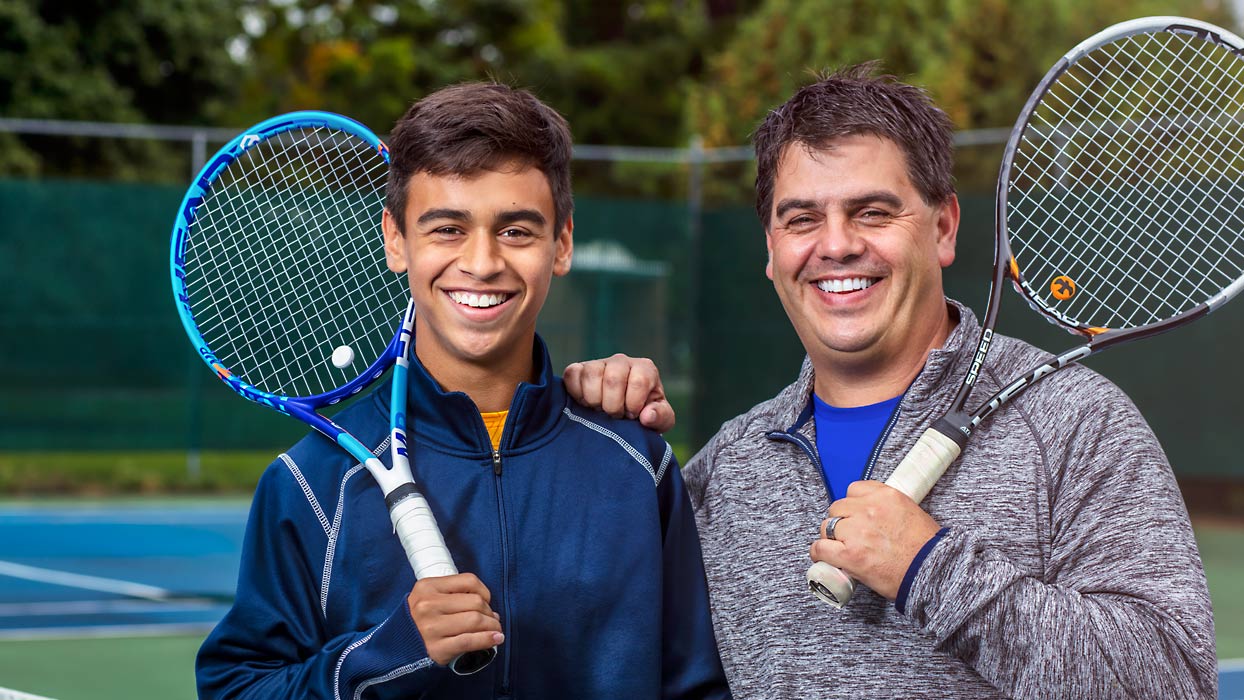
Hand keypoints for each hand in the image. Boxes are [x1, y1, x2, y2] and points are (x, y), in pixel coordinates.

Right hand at [407, 573, 503, 665]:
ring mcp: (432, 628)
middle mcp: (428, 605)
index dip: (484, 591)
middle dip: (489, 612)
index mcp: (427, 587)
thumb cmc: (416, 621)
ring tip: (496, 630)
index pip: (468, 581)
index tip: (486, 601)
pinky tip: (496, 639)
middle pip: (475, 602)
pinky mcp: (437, 648)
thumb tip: (489, 606)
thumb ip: (452, 595)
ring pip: (475, 620)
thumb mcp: (426, 598)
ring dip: (492, 626)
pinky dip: (487, 639)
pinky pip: (470, 641)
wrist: (393, 648)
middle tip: (492, 620)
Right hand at [563, 354, 674, 432]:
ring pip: (592, 374)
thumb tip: (646, 416)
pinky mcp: (578, 369)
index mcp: (645, 369)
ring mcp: (598, 363)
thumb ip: (661, 417)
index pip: (639, 381)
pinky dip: (576, 393)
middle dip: (613, 406)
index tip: (631, 415)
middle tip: (615, 415)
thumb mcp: (661, 420)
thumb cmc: (644, 416)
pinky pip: (572, 374)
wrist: (622, 419)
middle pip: (613, 378)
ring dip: (594, 400)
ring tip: (600, 410)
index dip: (633, 404)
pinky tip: (585, 404)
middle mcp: (621, 361)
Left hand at [809, 481, 941, 599]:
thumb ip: (888, 507)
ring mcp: (857, 531)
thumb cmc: (927, 547)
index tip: (856, 515)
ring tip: (840, 548)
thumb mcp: (910, 512)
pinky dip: (819, 553)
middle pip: (837, 508)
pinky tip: (823, 557)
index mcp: (885, 495)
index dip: (853, 505)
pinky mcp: (849, 554)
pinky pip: (821, 548)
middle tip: (849, 535)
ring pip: (827, 526)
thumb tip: (872, 513)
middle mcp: (868, 509)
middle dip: (841, 521)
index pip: (854, 489)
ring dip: (831, 537)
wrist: (932, 572)